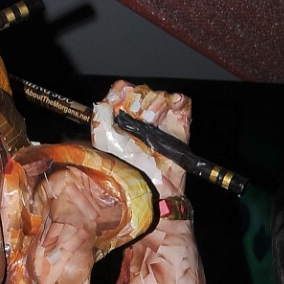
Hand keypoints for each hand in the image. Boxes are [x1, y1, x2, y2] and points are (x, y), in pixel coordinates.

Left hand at [91, 81, 190, 196]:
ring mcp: (161, 120)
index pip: (122, 89)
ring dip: (155, 105)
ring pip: (160, 95)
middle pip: (141, 91)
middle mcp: (141, 116)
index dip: (121, 92)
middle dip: (138, 102)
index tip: (119, 102)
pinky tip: (173, 105)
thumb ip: (101, 120)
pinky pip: (183, 102)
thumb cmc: (126, 174)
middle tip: (137, 118)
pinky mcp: (179, 125)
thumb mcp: (104, 145)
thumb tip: (102, 102)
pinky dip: (178, 100)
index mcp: (122, 118)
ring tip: (152, 121)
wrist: (150, 193)